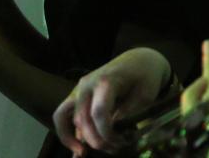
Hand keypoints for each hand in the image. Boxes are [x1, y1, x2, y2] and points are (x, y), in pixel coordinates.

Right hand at [54, 47, 170, 155]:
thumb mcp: (145, 96)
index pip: (99, 112)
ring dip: (73, 137)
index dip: (106, 133)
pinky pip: (63, 114)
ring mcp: (79, 88)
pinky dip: (66, 131)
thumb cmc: (144, 77)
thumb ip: (128, 113)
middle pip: (82, 118)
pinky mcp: (77, 94)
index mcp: (106, 81)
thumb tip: (114, 131)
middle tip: (115, 149)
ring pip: (65, 116)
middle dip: (96, 140)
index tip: (120, 143)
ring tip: (82, 153)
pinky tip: (75, 147)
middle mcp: (87, 84)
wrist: (138, 60)